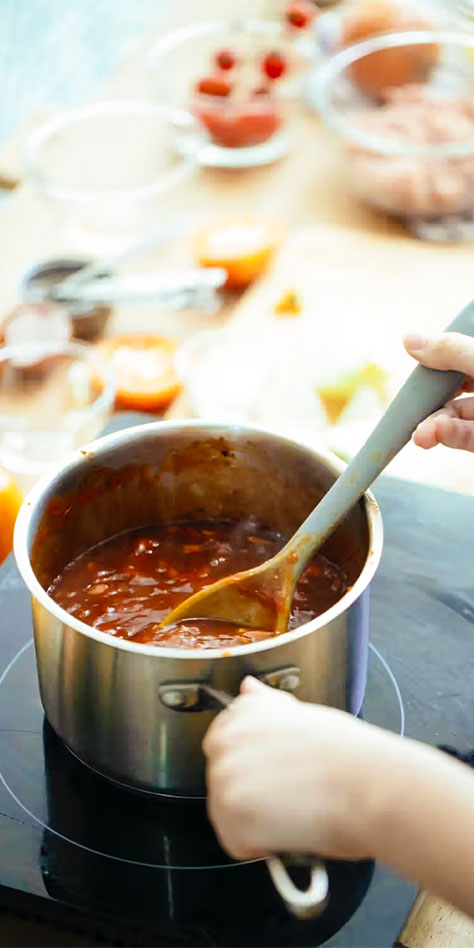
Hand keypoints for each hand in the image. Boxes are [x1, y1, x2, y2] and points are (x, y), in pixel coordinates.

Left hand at [202, 676, 400, 860]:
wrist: (368, 784)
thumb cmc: (348, 754)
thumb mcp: (302, 714)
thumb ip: (266, 705)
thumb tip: (247, 687)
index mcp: (242, 712)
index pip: (225, 742)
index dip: (253, 763)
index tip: (276, 771)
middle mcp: (225, 741)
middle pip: (224, 779)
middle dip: (251, 791)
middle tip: (293, 793)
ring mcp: (223, 782)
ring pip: (229, 813)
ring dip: (257, 820)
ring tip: (297, 809)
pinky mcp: (230, 822)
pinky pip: (238, 844)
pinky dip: (263, 847)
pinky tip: (291, 828)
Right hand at [404, 331, 473, 451]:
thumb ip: (452, 350)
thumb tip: (408, 339)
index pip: (460, 353)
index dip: (435, 361)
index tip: (416, 372)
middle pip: (454, 388)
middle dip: (430, 401)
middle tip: (409, 412)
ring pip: (459, 416)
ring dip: (435, 425)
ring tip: (421, 436)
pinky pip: (469, 438)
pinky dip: (453, 436)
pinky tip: (437, 434)